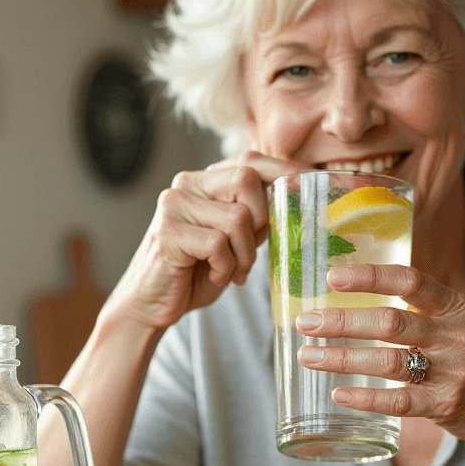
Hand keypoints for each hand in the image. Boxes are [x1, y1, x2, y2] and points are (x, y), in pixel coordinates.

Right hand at [104, 152, 304, 332]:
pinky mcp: (167, 232)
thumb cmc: (195, 273)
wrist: (151, 305)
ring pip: (237, 217)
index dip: (285, 170)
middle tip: (250, 251)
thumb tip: (298, 202)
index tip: (313, 184)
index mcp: (204, 182)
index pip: (250, 160)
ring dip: (244, 253)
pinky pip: (217, 243)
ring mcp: (174, 206)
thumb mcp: (235, 242)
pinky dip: (225, 266)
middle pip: (247, 179)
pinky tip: (215, 276)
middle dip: (262, 219)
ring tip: (232, 270)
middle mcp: (186, 185)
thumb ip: (257, 220)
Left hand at [293, 263, 464, 455]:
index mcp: (455, 306)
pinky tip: (338, 393)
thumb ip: (418, 308)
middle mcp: (454, 336)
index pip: (410, 280)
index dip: (370, 276)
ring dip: (342, 358)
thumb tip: (353, 294)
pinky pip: (398, 401)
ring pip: (388, 362)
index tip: (332, 276)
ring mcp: (451, 372)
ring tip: (308, 356)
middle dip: (342, 321)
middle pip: (391, 322)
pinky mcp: (445, 406)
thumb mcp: (458, 321)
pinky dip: (365, 397)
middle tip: (306, 321)